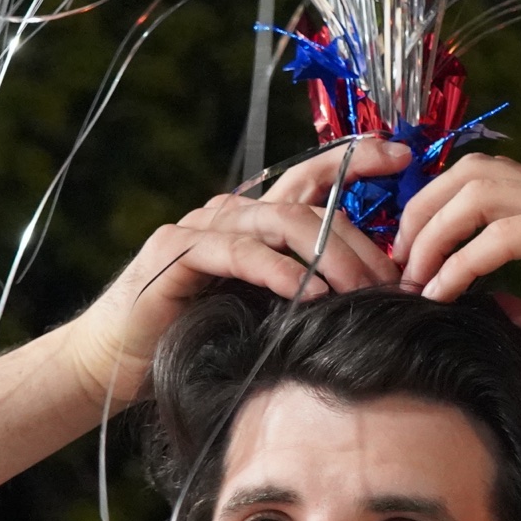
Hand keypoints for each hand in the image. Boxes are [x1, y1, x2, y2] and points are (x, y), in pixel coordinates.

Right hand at [57, 137, 410, 404]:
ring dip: (329, 256)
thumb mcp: (264, 312)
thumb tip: (381, 297)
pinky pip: (236, 252)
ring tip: (363, 290)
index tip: (405, 157)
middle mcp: (230, 214)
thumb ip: (307, 291)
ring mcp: (201, 228)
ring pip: (280, 222)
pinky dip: (277, 271)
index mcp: (255, 220)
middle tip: (395, 278)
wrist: (116, 363)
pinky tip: (308, 293)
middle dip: (360, 239)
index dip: (358, 159)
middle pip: (309, 205)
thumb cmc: (196, 338)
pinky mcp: (175, 253)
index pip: (314, 177)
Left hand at [393, 156, 520, 413]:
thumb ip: (520, 311)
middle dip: (422, 210)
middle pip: (472, 171)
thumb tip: (480, 302)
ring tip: (416, 277)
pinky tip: (444, 291)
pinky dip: (464, 259)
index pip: (482, 184)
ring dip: (435, 231)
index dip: (434, 211)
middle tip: (399, 262)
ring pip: (481, 189)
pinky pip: (504, 232)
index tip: (407, 260)